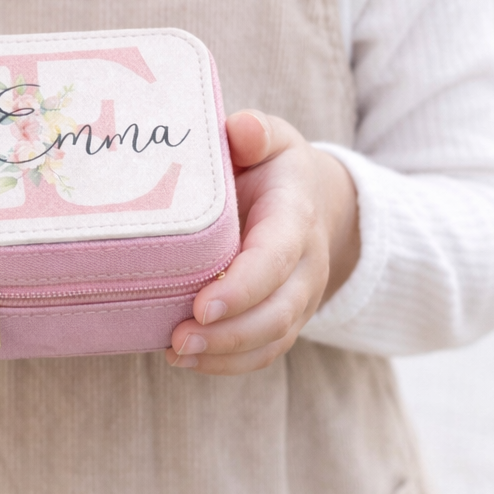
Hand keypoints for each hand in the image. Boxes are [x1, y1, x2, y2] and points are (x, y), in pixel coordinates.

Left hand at [166, 111, 359, 374]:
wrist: (317, 203)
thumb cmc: (275, 169)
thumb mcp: (272, 140)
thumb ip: (256, 133)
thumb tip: (240, 129)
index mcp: (295, 218)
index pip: (276, 258)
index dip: (243, 287)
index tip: (202, 306)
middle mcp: (305, 266)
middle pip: (276, 312)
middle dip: (229, 333)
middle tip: (178, 339)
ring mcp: (298, 299)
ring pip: (271, 339)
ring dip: (225, 355)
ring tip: (176, 354)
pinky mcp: (283, 320)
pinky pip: (264, 353)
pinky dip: (228, 364)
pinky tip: (186, 361)